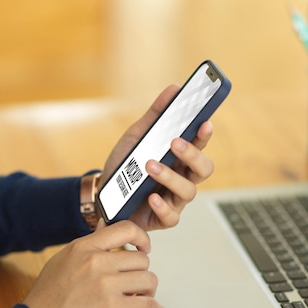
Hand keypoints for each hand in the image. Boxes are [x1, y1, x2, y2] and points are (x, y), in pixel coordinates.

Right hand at [23, 220, 167, 307]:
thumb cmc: (46, 297)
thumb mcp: (63, 260)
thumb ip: (88, 245)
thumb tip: (105, 227)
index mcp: (84, 247)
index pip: (125, 229)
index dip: (141, 237)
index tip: (144, 247)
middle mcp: (96, 262)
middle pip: (141, 259)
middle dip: (142, 272)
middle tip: (137, 283)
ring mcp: (105, 285)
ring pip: (148, 280)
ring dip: (148, 291)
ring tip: (140, 298)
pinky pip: (148, 305)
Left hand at [102, 84, 214, 230]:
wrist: (102, 193)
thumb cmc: (125, 165)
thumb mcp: (136, 137)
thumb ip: (156, 115)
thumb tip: (174, 89)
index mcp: (179, 158)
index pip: (200, 145)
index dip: (205, 135)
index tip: (204, 122)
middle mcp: (182, 178)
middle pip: (203, 169)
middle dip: (192, 155)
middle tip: (175, 142)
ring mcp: (174, 200)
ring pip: (188, 191)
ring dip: (170, 177)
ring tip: (150, 166)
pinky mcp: (162, 219)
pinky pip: (171, 216)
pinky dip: (162, 206)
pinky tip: (151, 196)